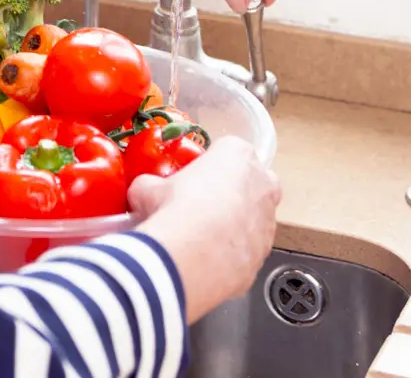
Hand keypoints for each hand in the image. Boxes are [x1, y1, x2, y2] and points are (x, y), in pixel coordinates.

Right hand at [130, 137, 281, 323]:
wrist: (190, 256)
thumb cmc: (175, 209)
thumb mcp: (148, 188)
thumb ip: (152, 185)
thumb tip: (143, 194)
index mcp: (238, 155)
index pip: (229, 150)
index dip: (209, 166)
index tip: (192, 178)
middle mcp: (262, 184)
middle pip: (254, 182)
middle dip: (235, 191)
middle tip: (204, 205)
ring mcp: (267, 222)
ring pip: (254, 220)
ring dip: (235, 226)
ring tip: (201, 238)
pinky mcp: (263, 255)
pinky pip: (248, 250)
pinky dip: (233, 255)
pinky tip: (208, 260)